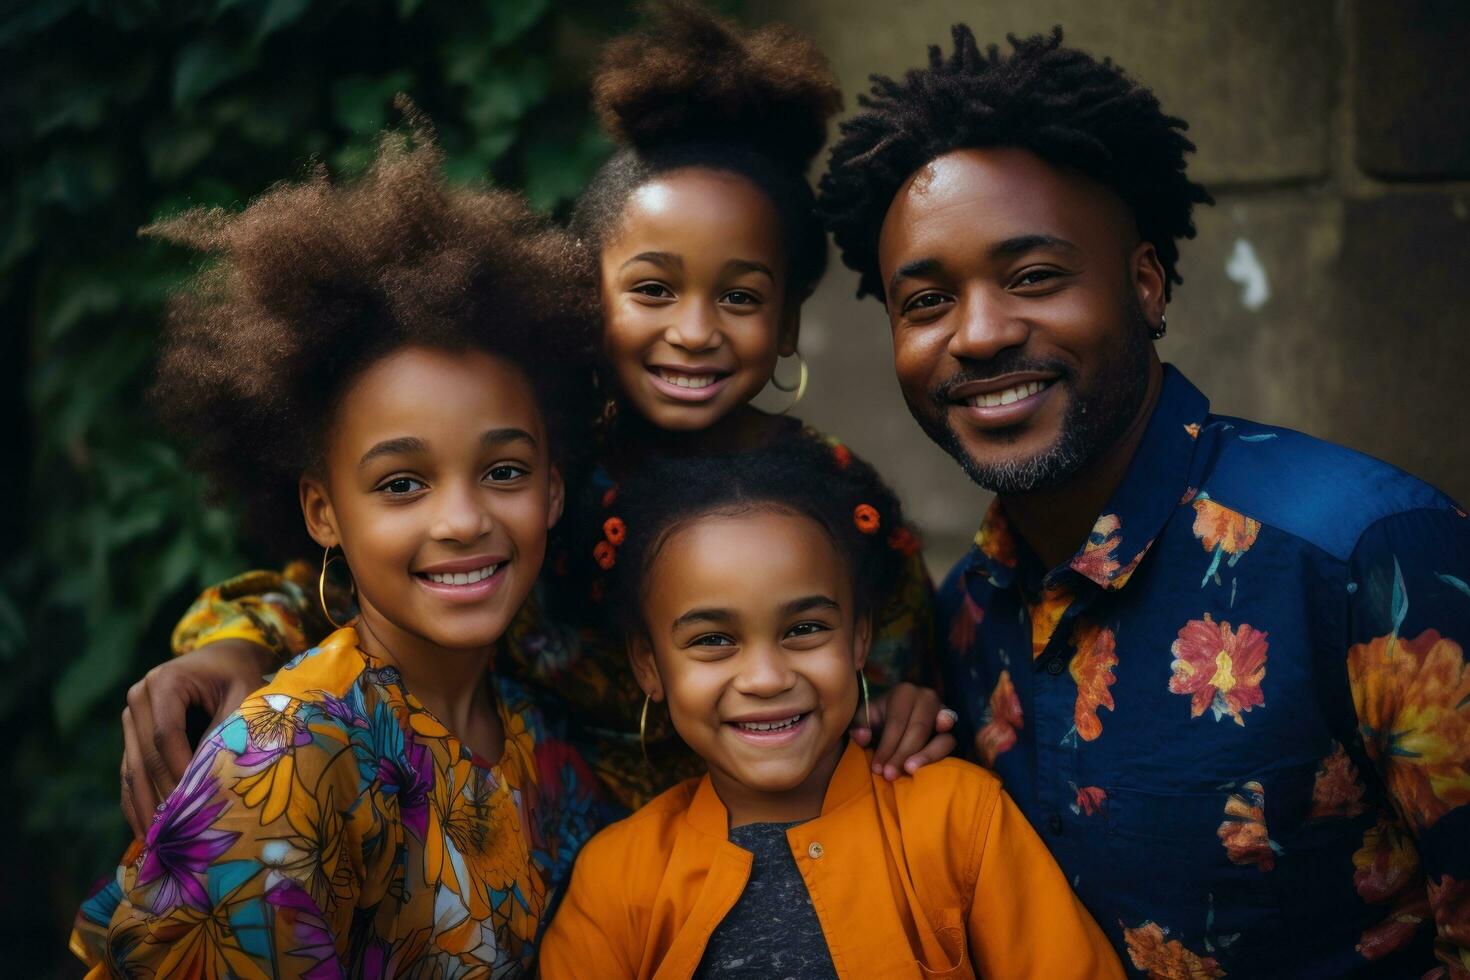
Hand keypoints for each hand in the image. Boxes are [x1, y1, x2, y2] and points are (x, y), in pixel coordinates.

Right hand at [120, 639, 273, 836]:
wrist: (225, 658)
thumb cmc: (241, 675)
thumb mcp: (244, 694)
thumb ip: (228, 729)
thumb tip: (214, 780)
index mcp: (164, 682)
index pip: (166, 734)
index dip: (179, 769)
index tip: (194, 802)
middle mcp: (138, 698)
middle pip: (145, 756)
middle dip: (160, 796)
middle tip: (174, 834)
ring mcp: (131, 718)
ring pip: (132, 769)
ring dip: (143, 807)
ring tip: (155, 843)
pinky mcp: (132, 736)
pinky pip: (131, 773)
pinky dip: (138, 801)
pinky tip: (145, 830)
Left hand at [850, 681, 957, 780]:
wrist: (896, 723)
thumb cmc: (878, 721)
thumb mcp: (864, 719)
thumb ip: (859, 726)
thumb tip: (862, 736)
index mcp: (904, 692)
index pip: (896, 722)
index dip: (886, 747)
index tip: (877, 769)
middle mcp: (927, 698)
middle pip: (918, 729)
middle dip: (902, 754)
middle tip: (889, 775)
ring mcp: (944, 713)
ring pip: (939, 737)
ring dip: (925, 756)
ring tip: (910, 770)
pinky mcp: (953, 731)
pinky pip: (949, 744)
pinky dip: (941, 754)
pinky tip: (934, 766)